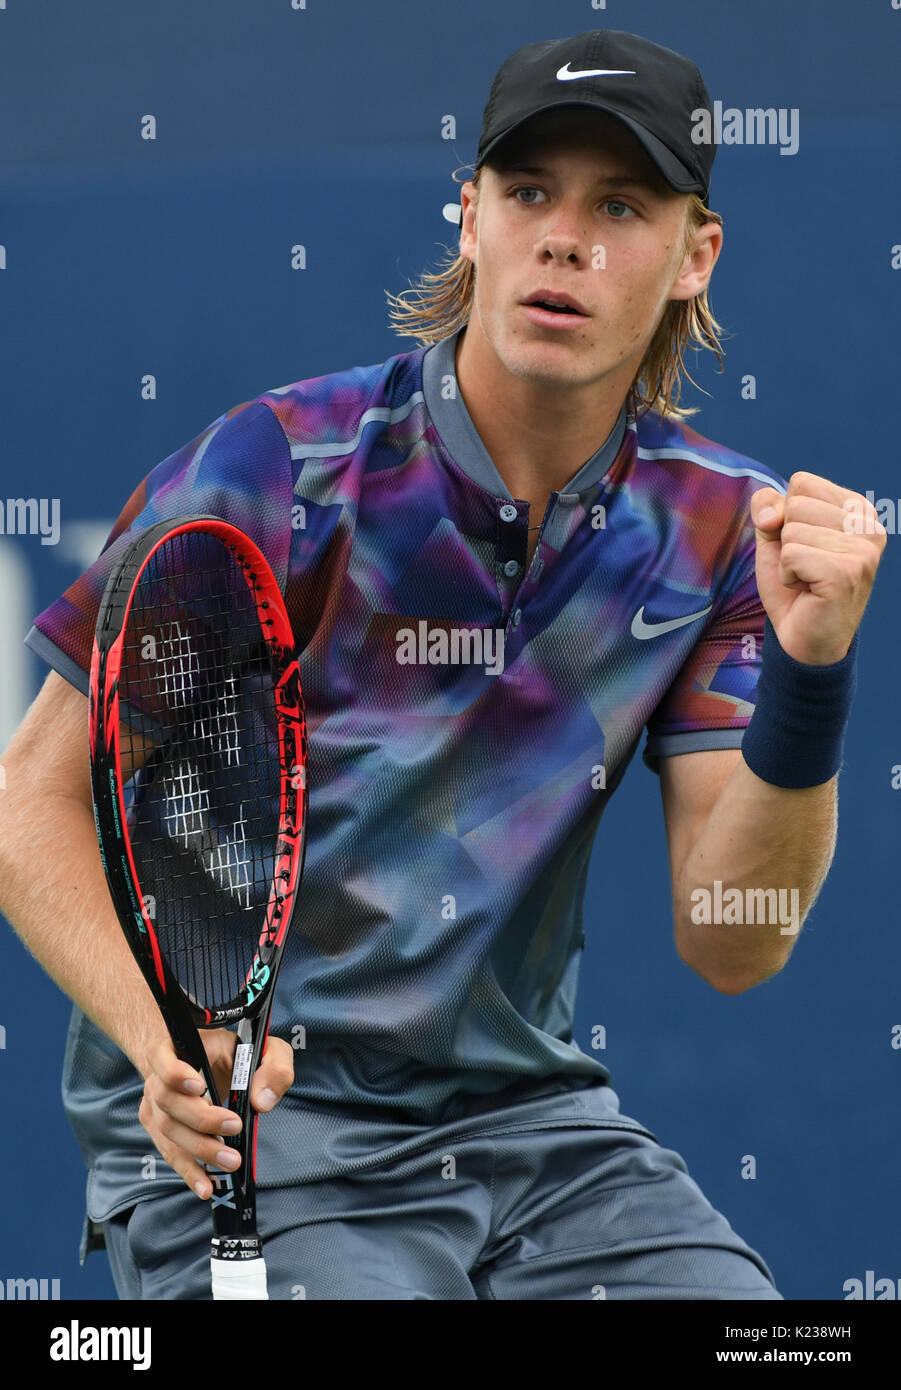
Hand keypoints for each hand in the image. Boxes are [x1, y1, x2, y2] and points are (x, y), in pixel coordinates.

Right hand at [138, 1029, 294, 1198]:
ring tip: (230, 1163)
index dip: (176, 1073)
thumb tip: (262, 1102)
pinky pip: (169, 1152)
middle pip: (168, 1100)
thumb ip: (273, 1066)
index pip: (164, 1057)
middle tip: (235, 1128)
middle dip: (202, 1119)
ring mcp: (155, 1104)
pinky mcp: (158, 1128)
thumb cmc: (231, 1053)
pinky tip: (206, 1186)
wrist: (199, 1059)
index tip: (199, 1086)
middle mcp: (157, 1076)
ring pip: (168, 1129)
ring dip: (199, 1149)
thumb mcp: (262, 1048)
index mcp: (178, 1048)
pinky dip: (188, 1170)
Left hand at [750, 471, 885, 664]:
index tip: (804, 546)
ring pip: (791, 530)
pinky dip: (787, 576)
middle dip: (786, 540)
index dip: (786, 516)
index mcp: (858, 509)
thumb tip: (770, 514)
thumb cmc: (795, 586)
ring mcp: (863, 550)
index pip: (802, 482)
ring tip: (808, 580)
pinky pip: (790, 555)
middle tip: (806, 568)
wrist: (806, 640)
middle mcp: (869, 526)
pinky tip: (808, 591)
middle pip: (795, 504)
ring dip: (786, 561)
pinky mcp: (846, 572)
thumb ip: (769, 509)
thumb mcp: (775, 538)